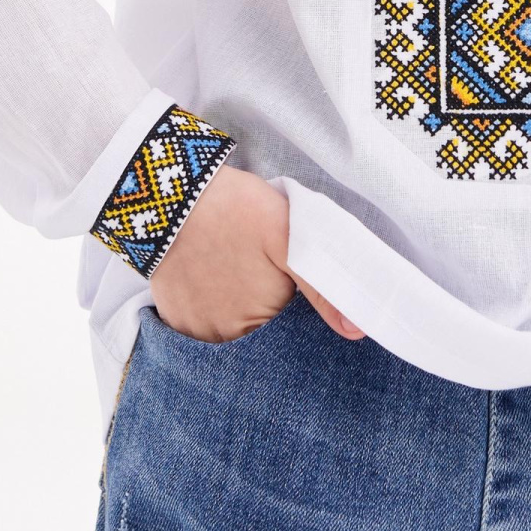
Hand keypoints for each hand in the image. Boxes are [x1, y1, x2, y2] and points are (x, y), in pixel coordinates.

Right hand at [147, 165, 365, 344]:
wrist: (172, 190)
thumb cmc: (237, 211)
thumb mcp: (292, 240)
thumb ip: (325, 289)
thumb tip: (358, 332)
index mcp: (260, 325)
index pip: (291, 335)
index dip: (295, 308)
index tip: (288, 282)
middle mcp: (225, 340)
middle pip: (260, 334)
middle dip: (268, 310)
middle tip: (260, 267)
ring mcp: (194, 331)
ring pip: (232, 330)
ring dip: (238, 308)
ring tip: (235, 266)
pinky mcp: (172, 316)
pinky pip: (200, 324)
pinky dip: (210, 305)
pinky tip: (213, 273)